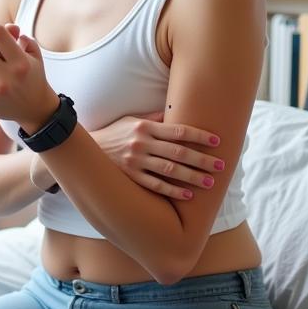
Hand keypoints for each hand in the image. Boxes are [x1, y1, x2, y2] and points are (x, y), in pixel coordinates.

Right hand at [91, 112, 225, 200]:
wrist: (87, 151)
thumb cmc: (114, 133)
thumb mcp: (131, 120)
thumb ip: (154, 119)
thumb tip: (176, 114)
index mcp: (145, 127)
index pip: (178, 130)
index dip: (199, 136)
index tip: (216, 141)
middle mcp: (141, 143)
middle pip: (178, 152)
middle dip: (202, 159)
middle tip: (220, 165)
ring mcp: (135, 161)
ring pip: (170, 170)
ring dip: (192, 177)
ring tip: (209, 182)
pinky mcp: (130, 177)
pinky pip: (155, 185)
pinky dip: (173, 190)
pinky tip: (188, 194)